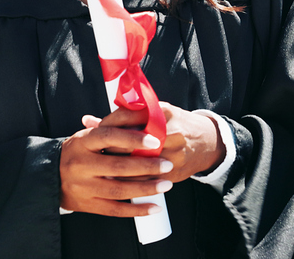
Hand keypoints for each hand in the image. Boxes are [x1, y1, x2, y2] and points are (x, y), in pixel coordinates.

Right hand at [60, 113, 174, 216]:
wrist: (49, 177)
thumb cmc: (76, 152)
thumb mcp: (87, 135)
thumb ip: (111, 128)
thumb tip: (140, 114)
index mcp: (81, 142)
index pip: (108, 137)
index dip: (132, 138)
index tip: (154, 141)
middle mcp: (81, 165)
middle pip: (118, 166)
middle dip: (146, 166)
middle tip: (167, 164)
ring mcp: (84, 187)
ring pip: (119, 190)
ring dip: (146, 188)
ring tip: (165, 184)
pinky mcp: (88, 205)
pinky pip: (116, 209)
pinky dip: (137, 209)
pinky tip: (154, 206)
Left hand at [80, 103, 223, 184]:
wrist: (206, 141)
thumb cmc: (173, 124)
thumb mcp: (153, 113)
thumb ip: (122, 117)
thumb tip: (87, 121)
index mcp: (162, 112)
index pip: (128, 116)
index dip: (108, 124)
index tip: (94, 131)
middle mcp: (169, 131)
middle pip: (132, 141)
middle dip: (111, 148)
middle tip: (95, 153)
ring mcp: (174, 152)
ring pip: (140, 162)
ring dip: (119, 167)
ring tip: (102, 169)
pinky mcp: (175, 170)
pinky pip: (149, 178)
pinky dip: (132, 180)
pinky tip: (119, 181)